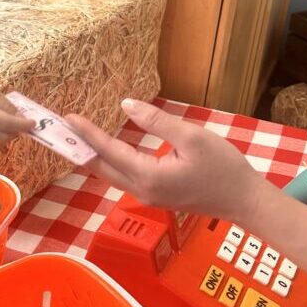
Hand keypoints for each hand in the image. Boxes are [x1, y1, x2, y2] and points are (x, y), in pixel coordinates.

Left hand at [67, 99, 262, 220]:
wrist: (244, 200)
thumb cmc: (223, 167)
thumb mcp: (193, 137)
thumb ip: (157, 121)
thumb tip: (126, 106)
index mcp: (148, 176)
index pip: (108, 151)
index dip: (87, 133)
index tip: (69, 117)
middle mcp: (141, 190)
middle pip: (101, 168)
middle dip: (81, 147)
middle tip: (63, 127)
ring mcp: (147, 196)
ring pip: (111, 175)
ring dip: (93, 156)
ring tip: (78, 136)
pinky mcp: (154, 196)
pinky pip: (123, 177)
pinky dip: (109, 162)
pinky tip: (105, 150)